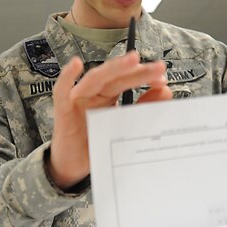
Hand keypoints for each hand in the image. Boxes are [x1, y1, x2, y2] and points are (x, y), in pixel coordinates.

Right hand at [47, 51, 171, 188]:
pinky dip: (67, 76)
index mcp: (107, 94)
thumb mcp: (124, 126)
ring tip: (133, 60)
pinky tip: (76, 64)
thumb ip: (143, 108)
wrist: (74, 166)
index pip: (127, 79)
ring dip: (114, 68)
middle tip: (157, 67)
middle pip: (115, 77)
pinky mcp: (63, 110)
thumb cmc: (95, 143)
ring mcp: (77, 99)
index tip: (162, 78)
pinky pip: (61, 91)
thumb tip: (165, 90)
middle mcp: (93, 92)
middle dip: (136, 71)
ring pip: (95, 78)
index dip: (144, 76)